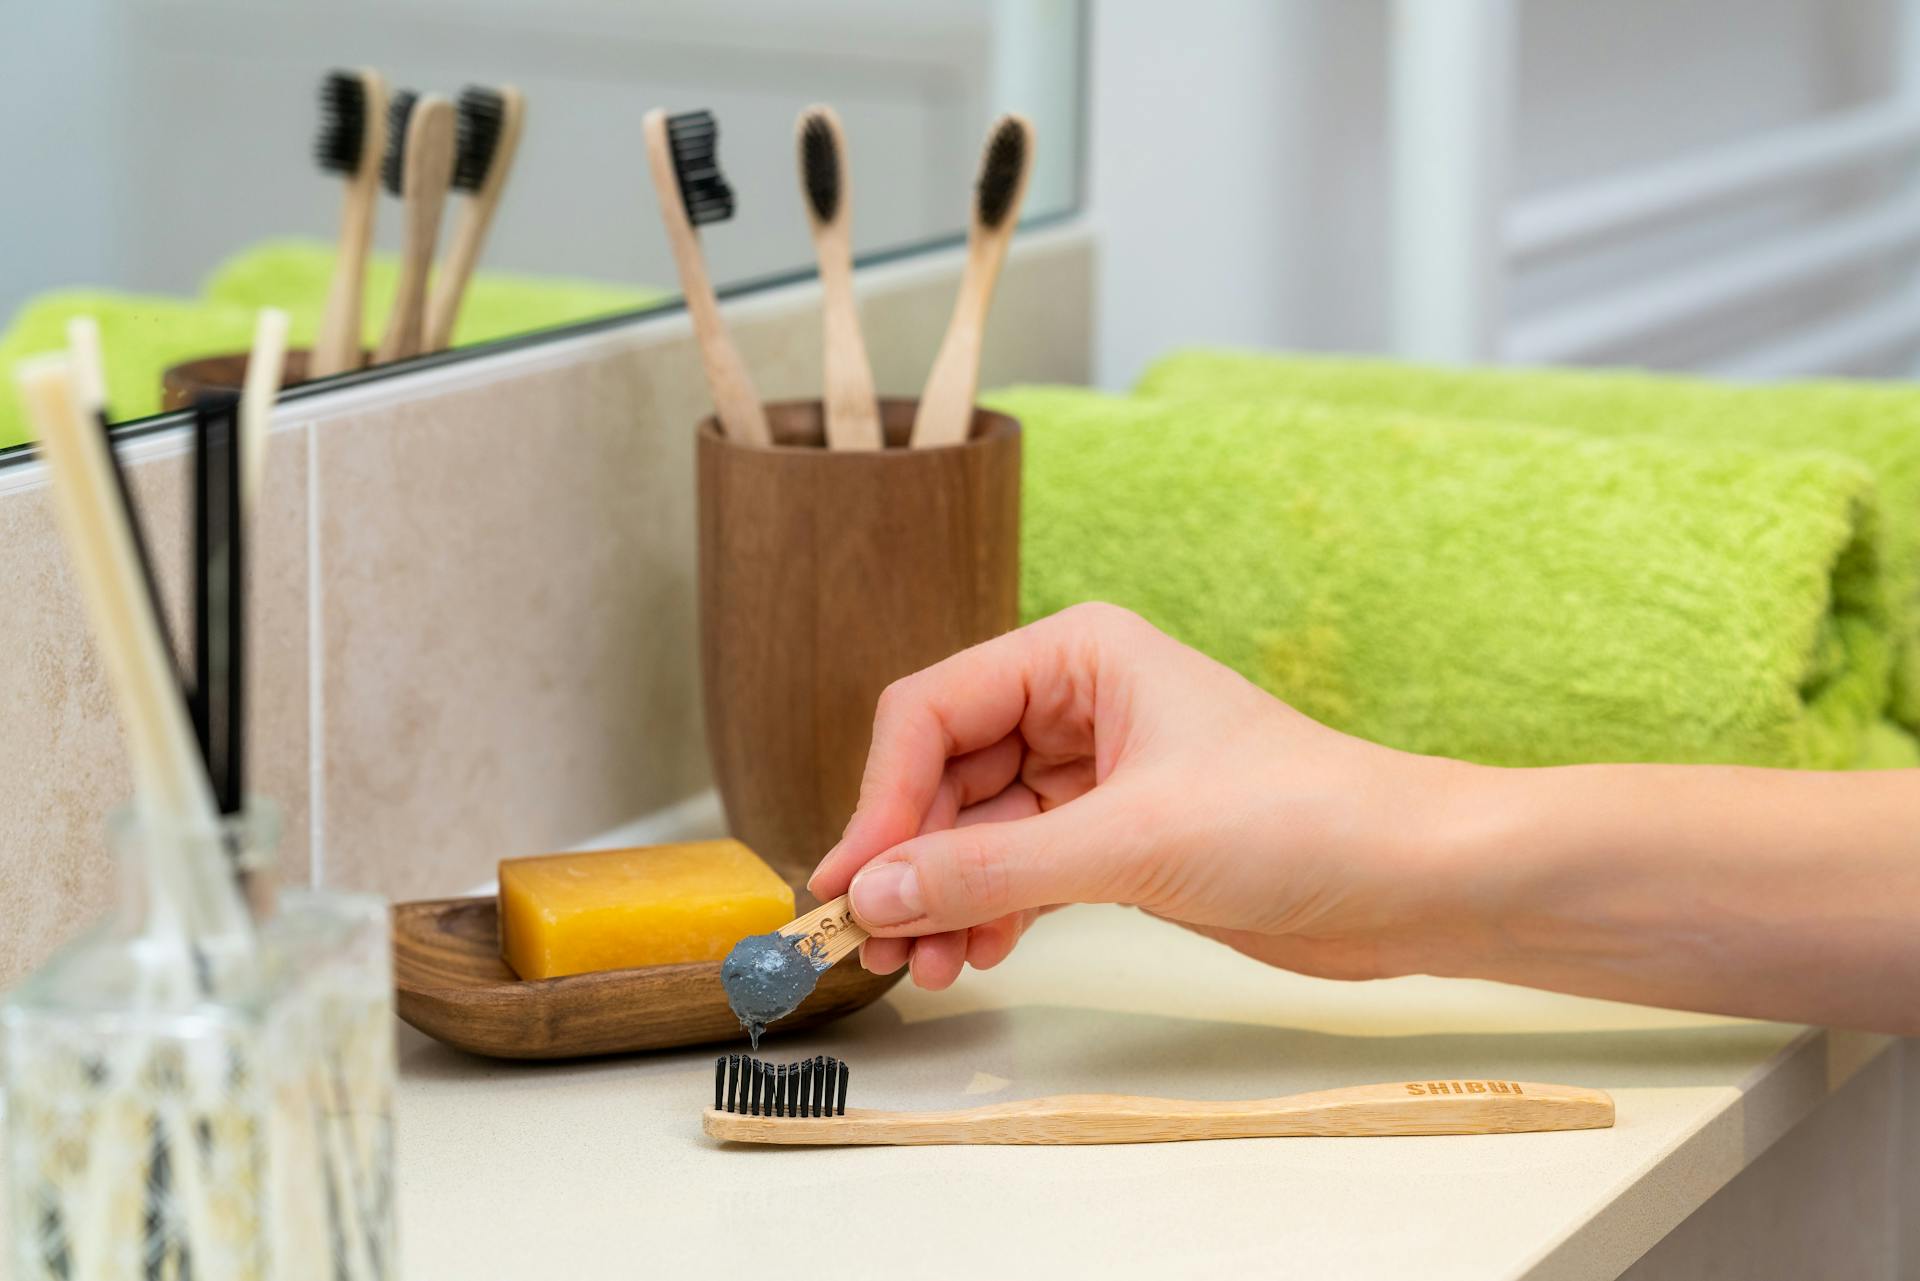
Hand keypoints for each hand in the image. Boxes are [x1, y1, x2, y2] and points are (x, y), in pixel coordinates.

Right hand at [808, 603, 1476, 990]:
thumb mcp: (1129, 842)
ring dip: (941, 897)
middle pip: (942, 775)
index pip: (930, 711)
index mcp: (1078, 656)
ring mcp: (1093, 774)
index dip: (880, 797)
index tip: (853, 881)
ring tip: (924, 967)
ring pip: (974, 832)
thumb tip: (874, 893)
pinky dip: (987, 912)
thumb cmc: (1302, 818)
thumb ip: (991, 870)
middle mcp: (1075, 703)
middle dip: (909, 860)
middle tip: (874, 941)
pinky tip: (974, 956)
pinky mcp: (1115, 839)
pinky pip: (1017, 870)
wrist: (1413, 881)